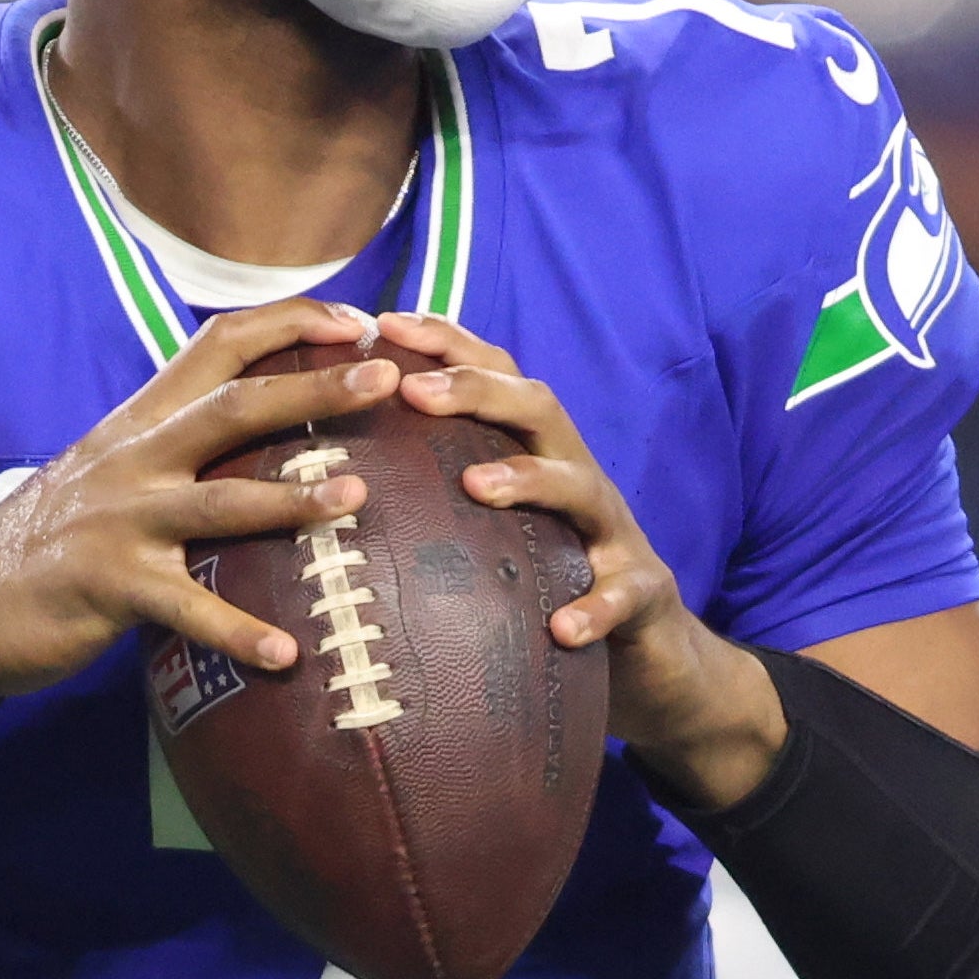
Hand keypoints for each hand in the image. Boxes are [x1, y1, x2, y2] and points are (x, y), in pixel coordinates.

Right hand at [0, 299, 389, 695]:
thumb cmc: (62, 534)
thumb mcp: (117, 465)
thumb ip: (183, 439)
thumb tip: (274, 418)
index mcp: (143, 419)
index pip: (220, 342)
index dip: (290, 323)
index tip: (358, 325)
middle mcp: (135, 456)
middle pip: (234, 406)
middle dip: (312, 389)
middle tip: (384, 382)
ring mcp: (123, 520)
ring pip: (221, 500)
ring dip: (293, 499)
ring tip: (359, 499)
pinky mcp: (112, 586)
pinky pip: (189, 610)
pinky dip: (239, 631)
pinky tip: (288, 652)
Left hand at [363, 307, 789, 802]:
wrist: (649, 654)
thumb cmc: (550, 586)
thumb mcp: (494, 533)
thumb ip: (436, 499)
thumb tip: (329, 486)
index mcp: (537, 455)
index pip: (497, 377)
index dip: (447, 342)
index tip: (385, 324)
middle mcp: (577, 478)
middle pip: (540, 408)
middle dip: (479, 390)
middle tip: (415, 390)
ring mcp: (614, 533)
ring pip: (581, 487)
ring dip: (529, 480)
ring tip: (476, 486)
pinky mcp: (642, 591)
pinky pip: (622, 594)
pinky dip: (596, 607)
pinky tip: (563, 628)